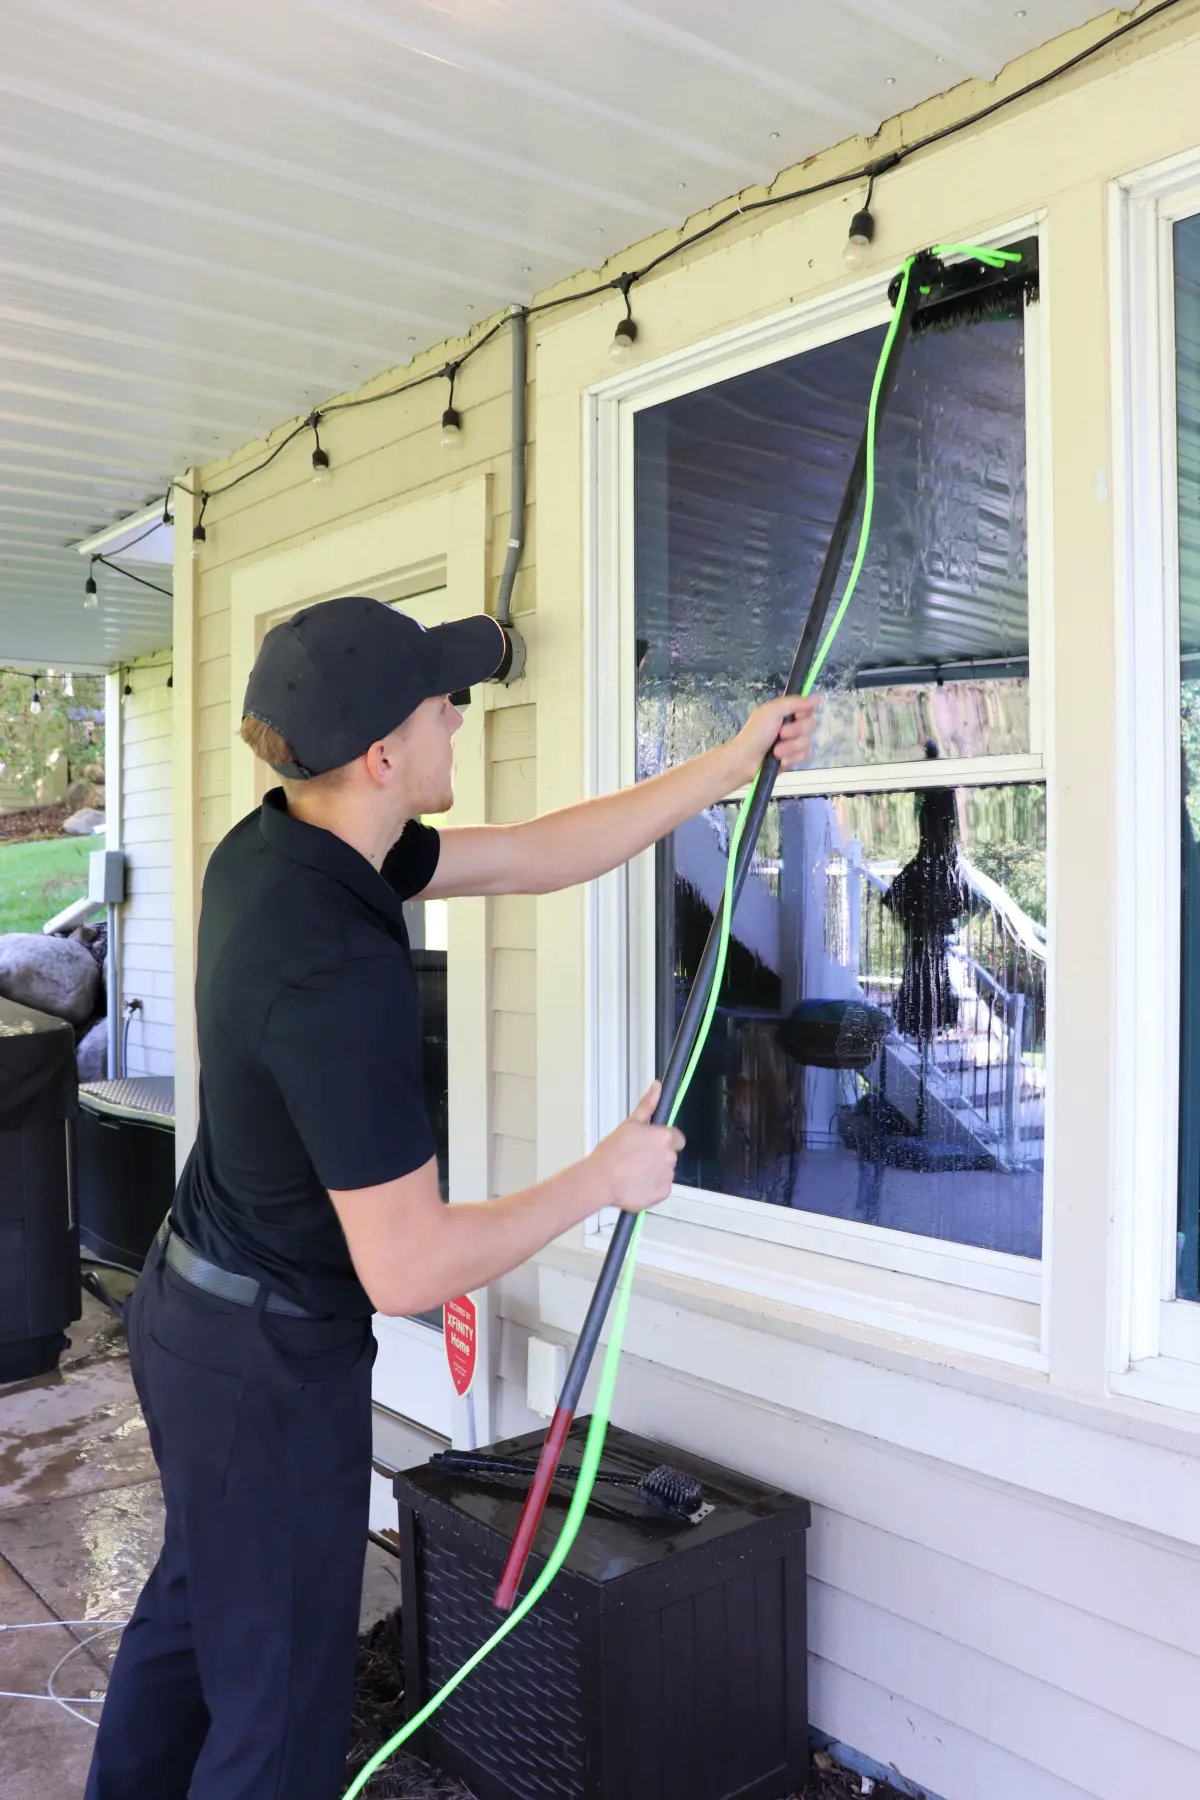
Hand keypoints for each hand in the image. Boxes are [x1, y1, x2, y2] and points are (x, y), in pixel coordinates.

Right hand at [588, 1083, 683, 1213]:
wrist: (601, 1179)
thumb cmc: (611, 1152)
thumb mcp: (630, 1124)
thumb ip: (648, 1105)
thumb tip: (657, 1087)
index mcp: (664, 1137)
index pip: (677, 1137)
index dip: (664, 1140)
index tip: (651, 1144)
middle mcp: (670, 1156)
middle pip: (670, 1154)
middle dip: (657, 1156)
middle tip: (636, 1157)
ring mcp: (667, 1176)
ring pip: (665, 1171)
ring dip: (654, 1171)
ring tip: (632, 1172)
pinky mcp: (663, 1192)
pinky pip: (661, 1187)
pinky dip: (651, 1187)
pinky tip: (635, 1183)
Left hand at [728, 695, 817, 786]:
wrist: (746, 760)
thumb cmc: (756, 733)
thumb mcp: (773, 711)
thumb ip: (795, 702)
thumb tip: (818, 696)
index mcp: (787, 712)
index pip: (808, 709)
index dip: (803, 713)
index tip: (795, 716)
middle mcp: (793, 726)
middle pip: (811, 725)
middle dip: (796, 731)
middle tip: (780, 734)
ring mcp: (794, 743)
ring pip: (807, 742)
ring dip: (790, 747)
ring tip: (776, 751)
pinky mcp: (794, 758)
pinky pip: (804, 756)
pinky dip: (791, 758)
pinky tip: (780, 761)